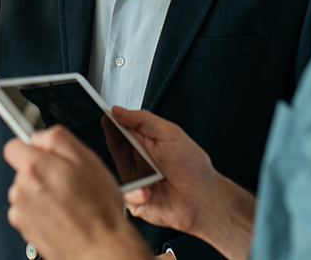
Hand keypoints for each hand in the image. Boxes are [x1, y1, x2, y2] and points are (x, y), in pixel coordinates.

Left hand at [4, 125, 151, 259]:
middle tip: (67, 180)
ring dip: (42, 192)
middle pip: (22, 170)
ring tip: (68, 201)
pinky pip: (28, 212)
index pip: (13, 146)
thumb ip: (57, 138)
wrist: (102, 249)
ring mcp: (22, 213)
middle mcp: (22, 190)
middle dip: (41, 171)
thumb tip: (39, 136)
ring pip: (26, 191)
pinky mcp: (25, 231)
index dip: (31, 147)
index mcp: (34, 168)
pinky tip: (62, 215)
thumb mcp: (87, 158)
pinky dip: (41, 211)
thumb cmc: (99, 209)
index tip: (44, 153)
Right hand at [114, 108, 254, 259]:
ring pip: (113, 170)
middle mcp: (138, 160)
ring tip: (146, 168)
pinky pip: (124, 195)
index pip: (122, 128)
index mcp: (146, 142)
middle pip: (115, 146)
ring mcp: (135, 180)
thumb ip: (143, 120)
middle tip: (120, 137)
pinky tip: (148, 191)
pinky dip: (135, 193)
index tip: (106, 114)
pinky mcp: (135, 201)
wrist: (204, 200)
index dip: (112, 121)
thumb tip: (118, 110)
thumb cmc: (193, 167)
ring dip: (128, 167)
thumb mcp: (169, 134)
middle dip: (114, 140)